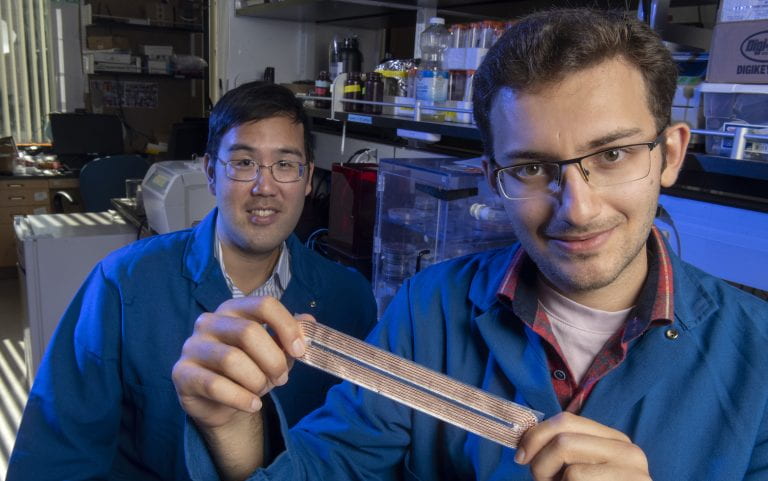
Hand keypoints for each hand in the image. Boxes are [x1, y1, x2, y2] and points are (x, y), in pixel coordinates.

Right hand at [172, 296, 308, 429]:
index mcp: (234, 309)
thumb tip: (310, 321)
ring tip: (263, 390)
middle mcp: (209, 321)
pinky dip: (241, 398)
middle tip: (282, 378)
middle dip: (273, 360)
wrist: (220, 403)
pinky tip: (252, 404)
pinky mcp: (181, 373)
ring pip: (232, 360)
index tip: (300, 351)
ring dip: (257, 380)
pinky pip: (216, 385)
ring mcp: (192, 346)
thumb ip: (291, 335)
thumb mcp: (274, 351)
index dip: (286, 327)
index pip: (264, 305)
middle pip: (249, 332)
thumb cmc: (249, 369)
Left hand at [515, 412, 650, 480]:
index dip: (536, 435)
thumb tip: (526, 443)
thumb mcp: (579, 470)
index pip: (566, 420)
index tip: (521, 456)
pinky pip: (575, 475)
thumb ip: (564, 452)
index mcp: (615, 441)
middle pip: (563, 438)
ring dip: (548, 476)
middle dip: (541, 461)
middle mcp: (628, 450)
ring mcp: (632, 470)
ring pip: (566, 454)